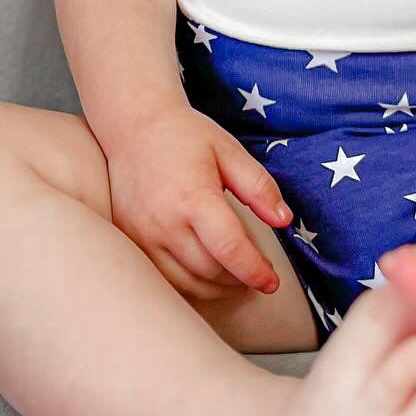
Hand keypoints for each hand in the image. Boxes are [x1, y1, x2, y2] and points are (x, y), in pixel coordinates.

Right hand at [102, 108, 293, 301]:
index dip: (254, 271)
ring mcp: (143, 236)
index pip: (229, 248)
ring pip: (186, 283)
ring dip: (217, 288)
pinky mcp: (132, 242)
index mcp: (194, 196)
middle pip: (210, 271)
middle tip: (257, 272)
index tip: (271, 282)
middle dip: (240, 279)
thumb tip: (284, 220)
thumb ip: (259, 187)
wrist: (133, 128)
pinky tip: (206, 274)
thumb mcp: (229, 151)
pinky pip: (164, 279)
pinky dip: (190, 284)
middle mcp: (165, 222)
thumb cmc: (184, 136)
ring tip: (236, 277)